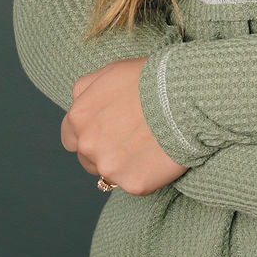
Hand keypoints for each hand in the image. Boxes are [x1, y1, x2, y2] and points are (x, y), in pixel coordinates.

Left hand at [61, 58, 187, 195]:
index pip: (70, 138)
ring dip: (124, 164)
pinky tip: (159, 155)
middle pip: (87, 160)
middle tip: (132, 138)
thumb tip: (80, 104)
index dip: (89, 134)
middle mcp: (87, 145)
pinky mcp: (133, 184)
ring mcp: (109, 167)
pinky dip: (146, 174)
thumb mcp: (110, 72)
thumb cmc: (151, 79)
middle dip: (105, 151)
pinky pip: (135, 184)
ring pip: (109, 175)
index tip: (108, 132)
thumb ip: (87, 90)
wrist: (187, 96)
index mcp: (78, 117)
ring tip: (148, 145)